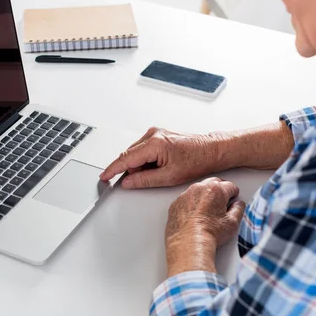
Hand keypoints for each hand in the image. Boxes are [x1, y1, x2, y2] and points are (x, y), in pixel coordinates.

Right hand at [99, 127, 223, 188]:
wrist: (211, 151)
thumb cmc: (196, 161)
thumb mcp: (168, 177)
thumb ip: (144, 180)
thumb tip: (128, 182)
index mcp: (154, 144)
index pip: (126, 159)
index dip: (113, 169)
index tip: (104, 176)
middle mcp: (153, 134)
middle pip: (130, 156)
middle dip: (133, 170)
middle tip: (146, 179)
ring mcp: (155, 133)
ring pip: (136, 153)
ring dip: (141, 165)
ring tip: (160, 171)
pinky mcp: (158, 135)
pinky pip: (143, 149)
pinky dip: (146, 160)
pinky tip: (159, 165)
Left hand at [165, 177, 245, 275]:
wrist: (189, 243)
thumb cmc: (209, 233)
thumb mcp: (232, 223)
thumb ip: (238, 210)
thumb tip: (238, 205)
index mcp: (215, 190)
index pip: (230, 186)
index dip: (234, 193)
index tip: (233, 197)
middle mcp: (199, 188)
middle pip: (213, 183)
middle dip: (220, 190)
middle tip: (223, 200)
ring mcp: (185, 195)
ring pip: (198, 189)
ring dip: (204, 195)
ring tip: (208, 209)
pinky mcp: (176, 203)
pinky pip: (186, 199)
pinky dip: (191, 203)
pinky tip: (195, 215)